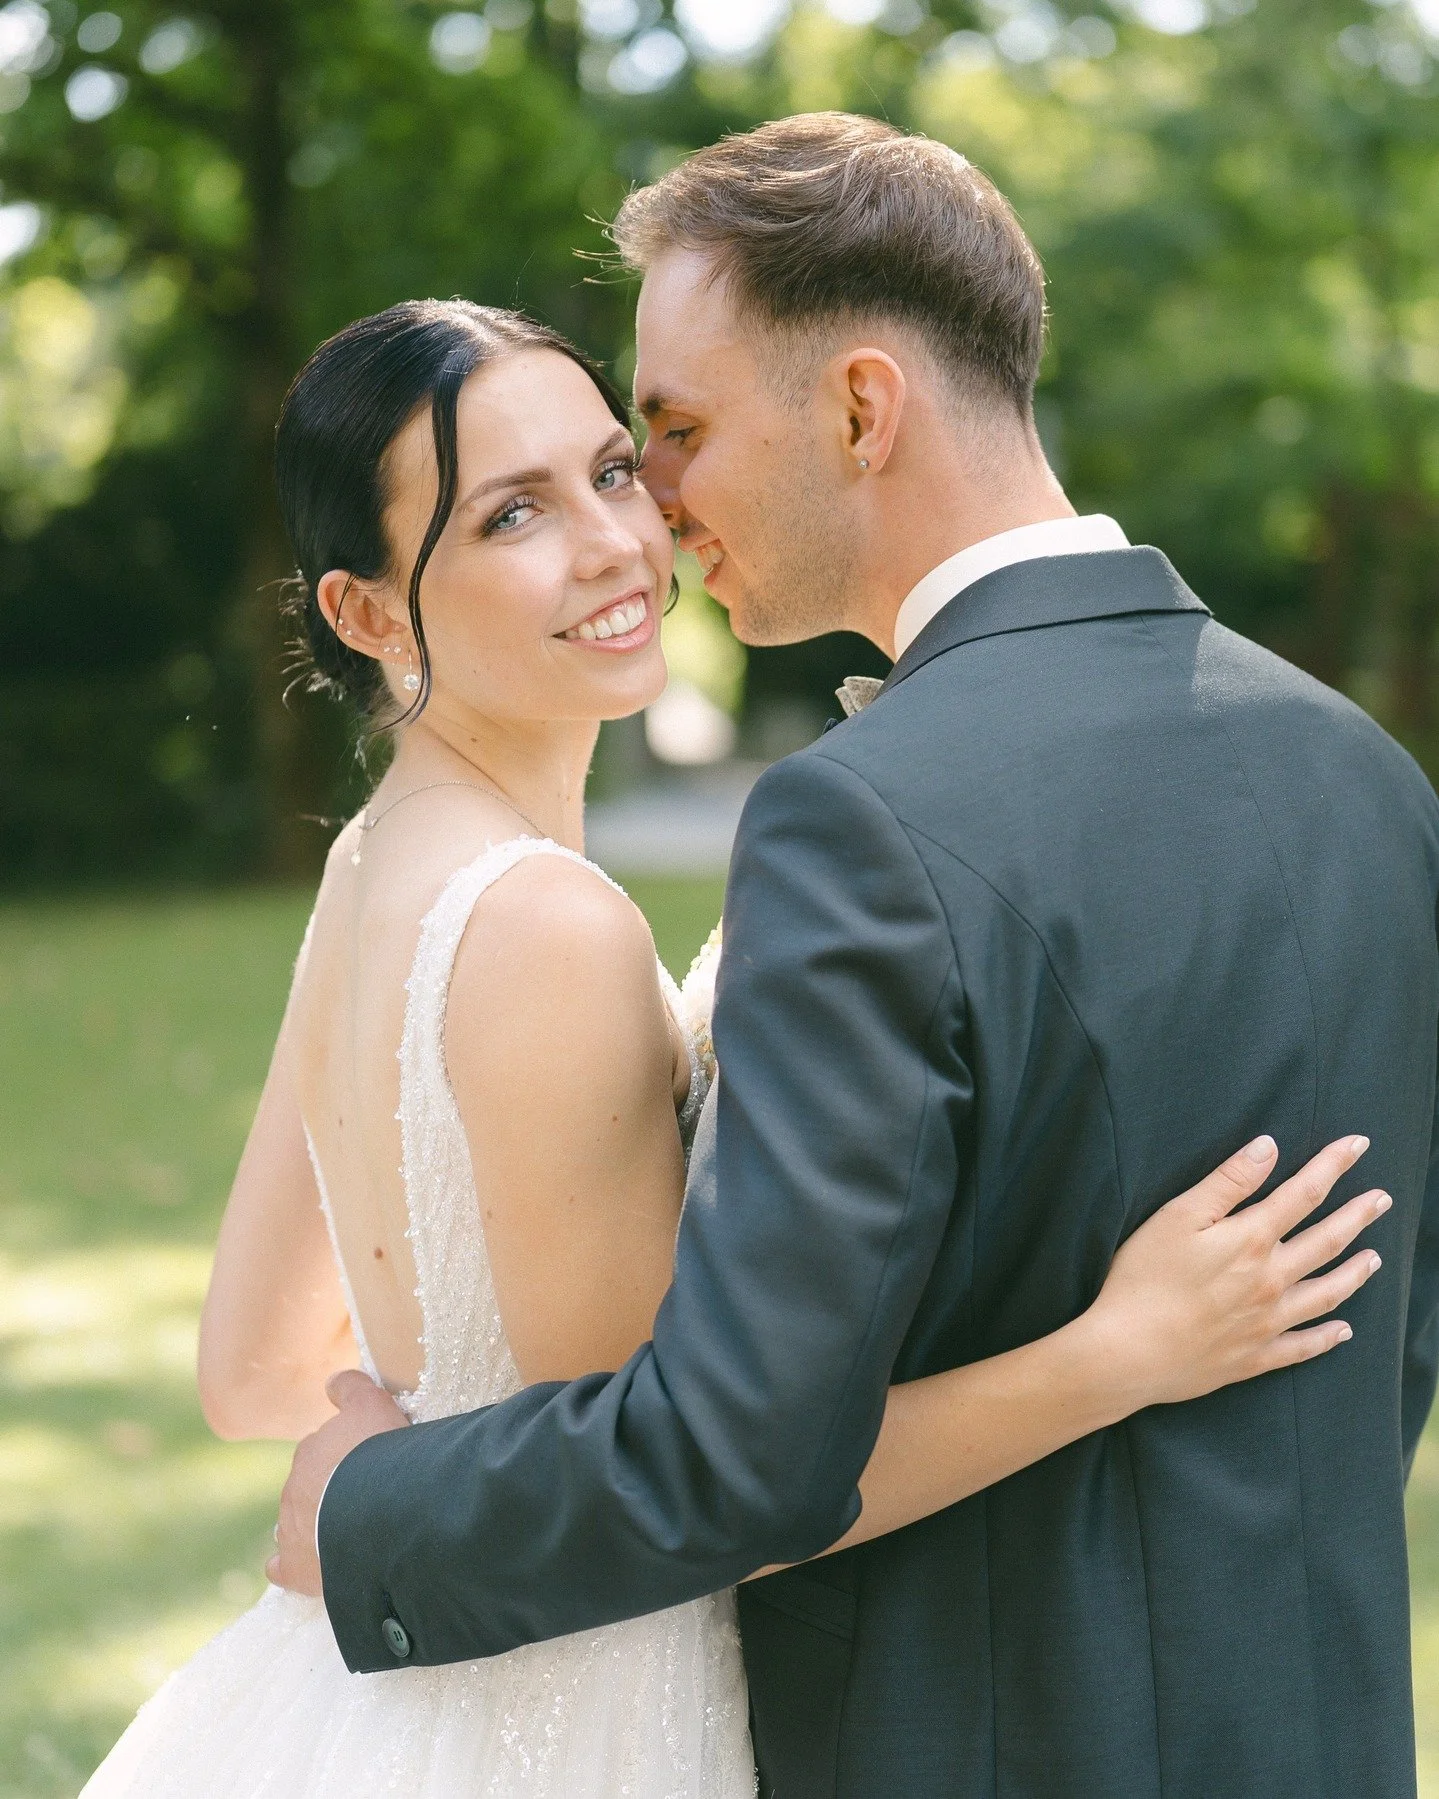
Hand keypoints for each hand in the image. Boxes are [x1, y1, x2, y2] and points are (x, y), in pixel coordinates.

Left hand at [265, 1369, 409, 1596]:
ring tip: (350, 1531)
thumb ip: (351, 1389)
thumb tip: (331, 1381)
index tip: (368, 1460)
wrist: (379, 1514)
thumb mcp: (372, 1405)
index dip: (348, 1454)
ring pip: (297, 1521)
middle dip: (332, 1488)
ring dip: (317, 1524)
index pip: (324, 1448)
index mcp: (312, 1450)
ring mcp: (291, 1528)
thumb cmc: (380, 1456)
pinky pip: (281, 1567)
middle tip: (367, 1496)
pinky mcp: (294, 1568)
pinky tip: (307, 1567)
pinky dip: (290, 1566)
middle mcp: (295, 1486)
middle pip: (312, 1485)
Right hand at [1088, 1134, 1388, 1410]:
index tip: (1358, 1145)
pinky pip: (1303, 1347)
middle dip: (1357, 1216)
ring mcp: (1267, 1322)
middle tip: (1382, 1200)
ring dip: (1354, 1273)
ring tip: (1375, 1259)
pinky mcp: (1254, 1356)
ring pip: (1326, 1293)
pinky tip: (1343, 1332)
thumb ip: (1227, 1182)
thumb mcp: (1177, 1216)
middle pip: (1326, 1241)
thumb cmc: (1144, 1278)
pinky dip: (1327, 1338)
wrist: (1129, 1352)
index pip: (1304, 1193)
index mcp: (1252, 1240)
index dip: (1333, 1165)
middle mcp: (1271, 1280)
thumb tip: (1269, 1147)